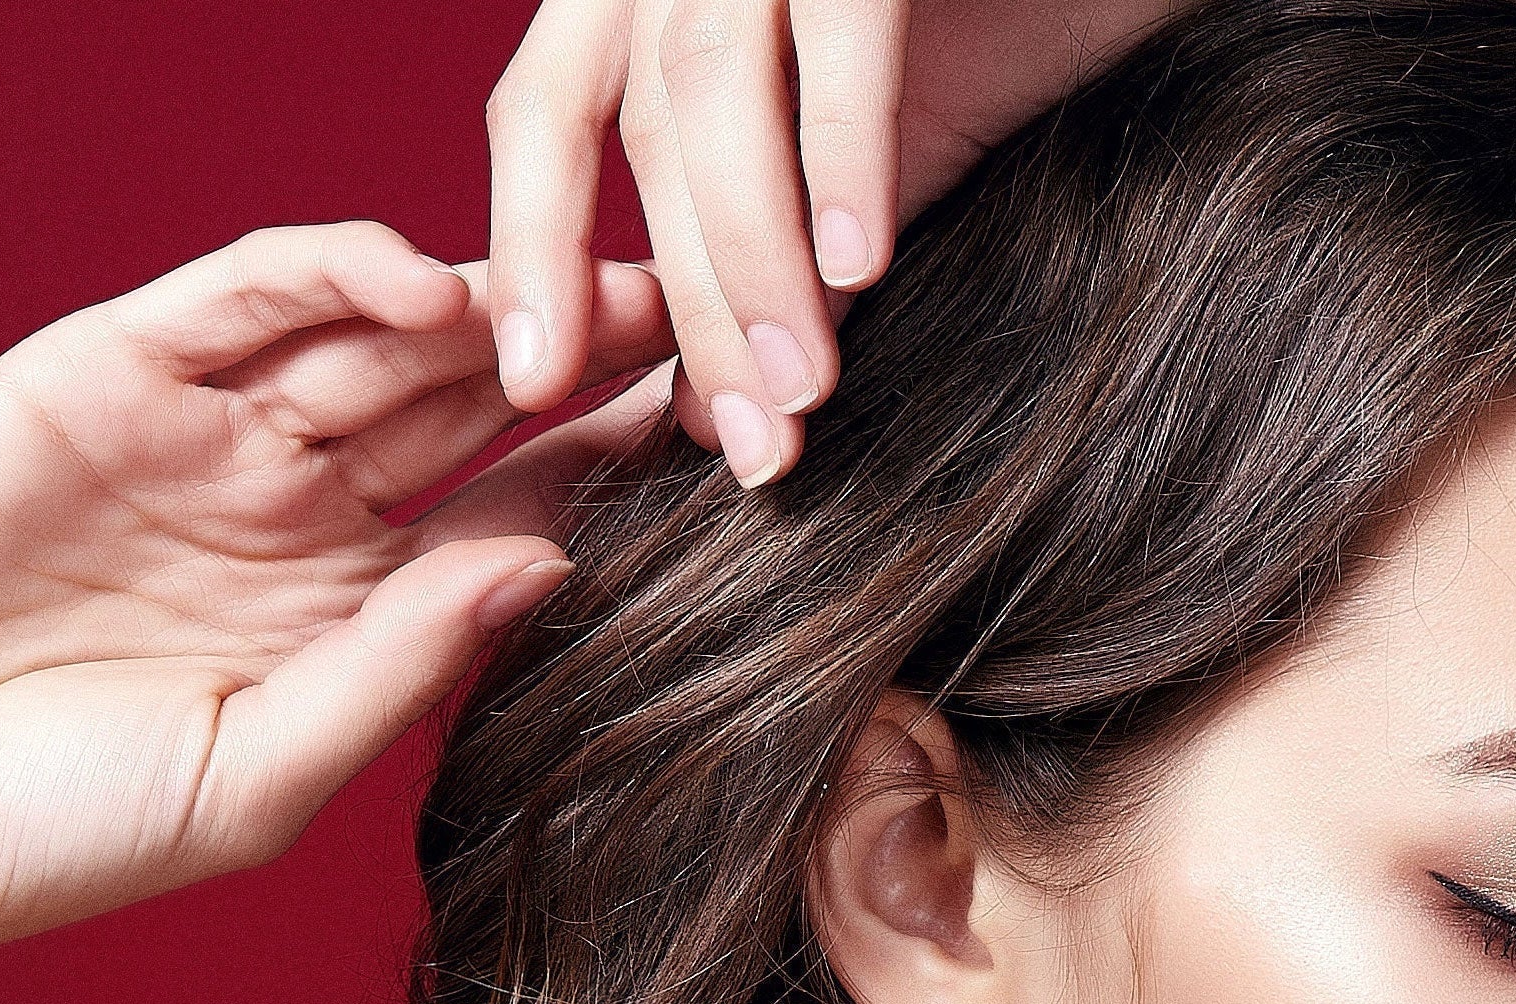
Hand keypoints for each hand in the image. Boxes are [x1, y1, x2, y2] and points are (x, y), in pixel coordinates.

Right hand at [0, 223, 670, 962]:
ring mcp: (201, 434)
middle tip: (704, 314)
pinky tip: (429, 284)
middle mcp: (285, 513)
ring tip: (598, 288)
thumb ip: (408, 661)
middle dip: (581, 354)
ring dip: (487, 302)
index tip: (725, 436)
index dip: (608, 470)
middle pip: (468, 403)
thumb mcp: (265, 774)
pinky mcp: (108, 369)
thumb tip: (558, 568)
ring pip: (373, 334)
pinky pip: (243, 293)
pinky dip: (333, 269)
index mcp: (337, 616)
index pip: (505, 514)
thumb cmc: (43, 830)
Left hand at [482, 0, 1190, 485]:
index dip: (533, 248)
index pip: (543, 112)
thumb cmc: (982, 11)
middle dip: (689, 306)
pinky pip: (840, 32)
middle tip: (747, 447)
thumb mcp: (841, 141)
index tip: (534, 385)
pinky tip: (862, 265)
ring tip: (804, 388)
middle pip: (642, 131)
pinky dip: (843, 154)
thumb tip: (702, 417)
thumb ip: (770, 253)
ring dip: (755, 256)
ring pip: (714, 90)